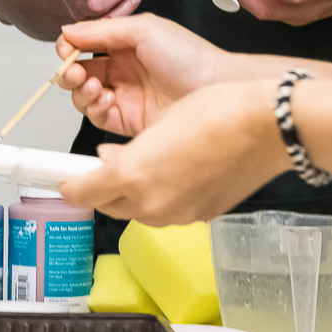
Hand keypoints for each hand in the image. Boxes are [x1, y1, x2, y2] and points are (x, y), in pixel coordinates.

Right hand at [56, 14, 238, 136]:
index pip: (83, 46)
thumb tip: (68, 31)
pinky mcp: (127, 120)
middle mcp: (122, 70)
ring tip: (96, 86)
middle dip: (70, 72)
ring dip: (82, 91)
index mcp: (124, 45)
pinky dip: (95, 109)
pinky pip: (97, 117)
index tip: (66, 50)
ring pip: (83, 96)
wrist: (215, 89)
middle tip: (75, 72)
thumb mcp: (144, 29)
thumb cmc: (191, 57)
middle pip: (78, 73)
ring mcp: (124, 96)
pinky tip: (108, 100)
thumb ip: (101, 30)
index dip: (69, 48)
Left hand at [59, 79, 291, 223]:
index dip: (70, 184)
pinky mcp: (201, 217)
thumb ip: (123, 154)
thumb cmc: (214, 113)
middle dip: (100, 188)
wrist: (266, 127)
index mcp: (131, 177)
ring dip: (131, 194)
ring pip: (137, 211)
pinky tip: (173, 173)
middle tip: (101, 166)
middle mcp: (150, 204)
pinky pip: (167, 212)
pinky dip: (161, 198)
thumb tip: (107, 163)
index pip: (81, 192)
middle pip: (108, 206)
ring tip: (141, 165)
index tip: (65, 178)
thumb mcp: (155, 124)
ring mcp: (177, 216)